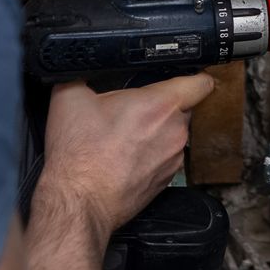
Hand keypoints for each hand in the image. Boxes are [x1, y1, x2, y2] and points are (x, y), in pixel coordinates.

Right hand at [38, 74, 215, 233]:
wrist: (80, 201)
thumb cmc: (80, 155)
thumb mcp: (69, 97)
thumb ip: (82, 74)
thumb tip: (79, 67)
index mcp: (160, 105)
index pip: (200, 83)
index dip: (194, 76)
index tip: (183, 76)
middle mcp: (175, 131)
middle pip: (181, 108)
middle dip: (160, 106)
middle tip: (132, 110)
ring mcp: (174, 158)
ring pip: (172, 134)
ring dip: (155, 132)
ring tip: (124, 137)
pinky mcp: (168, 179)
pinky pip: (166, 157)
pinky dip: (151, 155)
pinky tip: (125, 157)